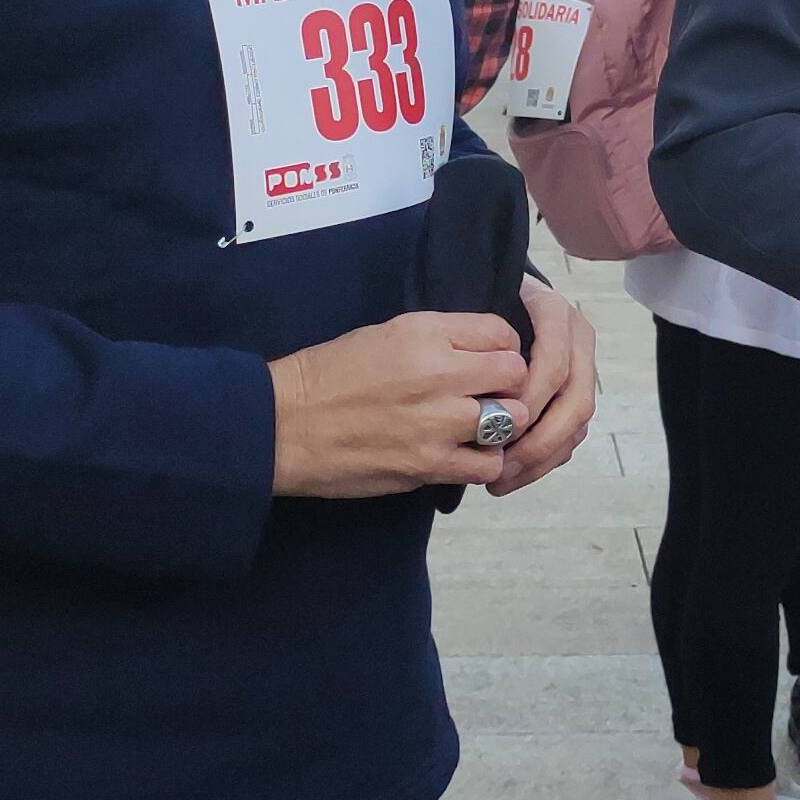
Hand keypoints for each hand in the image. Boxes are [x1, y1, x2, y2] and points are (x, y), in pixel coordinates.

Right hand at [270, 311, 523, 499]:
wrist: (284, 426)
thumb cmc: (329, 376)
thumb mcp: (385, 334)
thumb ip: (439, 338)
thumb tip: (483, 348)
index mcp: (425, 334)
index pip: (501, 334)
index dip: (502, 348)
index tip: (490, 362)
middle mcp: (439, 374)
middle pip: (515, 375)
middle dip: (510, 385)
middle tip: (491, 395)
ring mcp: (438, 424)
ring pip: (511, 421)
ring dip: (502, 425)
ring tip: (480, 427)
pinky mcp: (429, 466)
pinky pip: (486, 465)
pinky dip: (484, 461)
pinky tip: (465, 455)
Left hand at [482, 274, 599, 495]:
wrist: (500, 301)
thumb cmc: (479, 306)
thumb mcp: (477, 308)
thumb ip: (480, 335)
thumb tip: (482, 385)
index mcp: (556, 315)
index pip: (554, 364)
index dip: (530, 398)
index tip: (496, 424)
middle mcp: (577, 342)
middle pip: (575, 401)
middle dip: (539, 440)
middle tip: (502, 466)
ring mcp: (582, 371)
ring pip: (576, 425)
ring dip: (541, 458)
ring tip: (502, 479)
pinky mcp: (576, 398)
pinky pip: (570, 437)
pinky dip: (543, 462)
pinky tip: (512, 476)